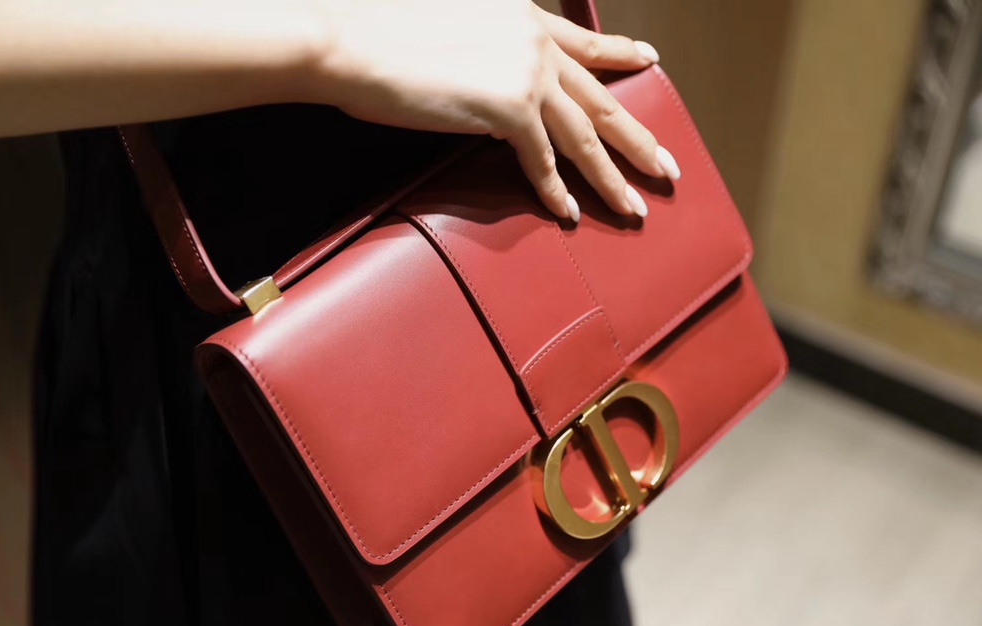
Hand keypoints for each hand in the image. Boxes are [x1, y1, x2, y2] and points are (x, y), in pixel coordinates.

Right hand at [310, 0, 680, 220]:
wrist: (350, 36)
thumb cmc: (378, 29)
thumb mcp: (443, 20)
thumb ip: (477, 40)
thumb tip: (478, 69)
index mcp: (521, 14)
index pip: (582, 40)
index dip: (619, 52)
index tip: (649, 59)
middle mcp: (534, 41)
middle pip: (601, 98)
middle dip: (638, 138)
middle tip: (668, 165)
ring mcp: (526, 74)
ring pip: (585, 136)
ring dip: (613, 177)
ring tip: (636, 205)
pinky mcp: (509, 107)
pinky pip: (543, 161)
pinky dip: (556, 192)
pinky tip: (570, 214)